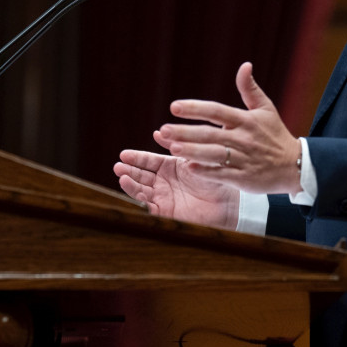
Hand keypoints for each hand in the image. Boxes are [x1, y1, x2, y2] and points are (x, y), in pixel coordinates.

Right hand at [113, 149, 239, 228]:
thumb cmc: (215, 178)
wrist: (228, 203)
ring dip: (130, 184)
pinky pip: (147, 207)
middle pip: (140, 175)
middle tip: (118, 165)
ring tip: (122, 176)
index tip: (123, 154)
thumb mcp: (196, 159)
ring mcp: (162, 198)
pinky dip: (138, 200)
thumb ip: (179, 146)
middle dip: (128, 170)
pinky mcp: (164, 213)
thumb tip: (158, 132)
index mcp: (169, 167)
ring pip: (140, 190)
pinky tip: (134, 193)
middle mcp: (162, 182)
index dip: (136, 158)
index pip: (148, 161)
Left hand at [155, 62, 302, 194]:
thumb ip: (250, 89)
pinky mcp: (244, 178)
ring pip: (213, 154)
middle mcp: (243, 139)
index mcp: (246, 120)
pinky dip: (206, 171)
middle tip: (163, 130)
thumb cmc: (275, 135)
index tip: (174, 107)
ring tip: (171, 147)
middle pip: (210, 134)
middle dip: (186, 132)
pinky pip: (222, 174)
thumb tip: (245, 65)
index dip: (196, 108)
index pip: (217, 111)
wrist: (294, 166)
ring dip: (192, 151)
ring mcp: (244, 159)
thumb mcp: (266, 109)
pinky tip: (189, 168)